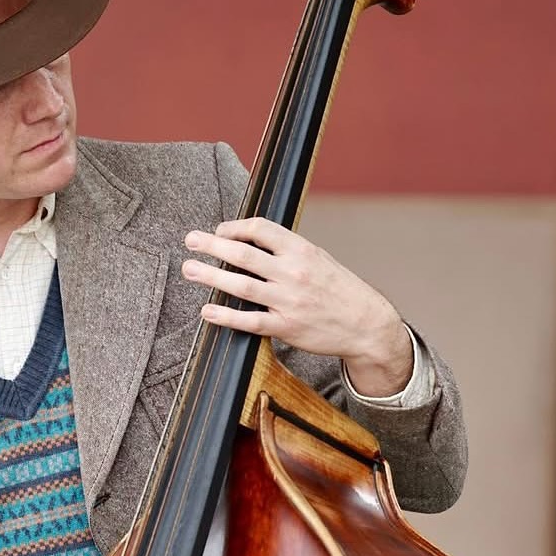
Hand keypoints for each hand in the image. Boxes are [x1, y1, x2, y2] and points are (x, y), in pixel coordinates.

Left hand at [181, 216, 413, 397]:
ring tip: (189, 269)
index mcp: (301, 250)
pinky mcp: (286, 327)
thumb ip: (288, 251)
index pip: (261, 229)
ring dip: (211, 276)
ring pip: (241, 285)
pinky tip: (207, 311)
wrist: (366, 324)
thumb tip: (253, 240)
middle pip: (244, 254)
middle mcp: (293, 272)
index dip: (234, 227)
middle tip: (190, 240)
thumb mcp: (319, 259)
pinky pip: (249, 321)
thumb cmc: (339, 289)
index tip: (218, 231)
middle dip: (212, 245)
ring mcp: (289, 301)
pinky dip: (225, 316)